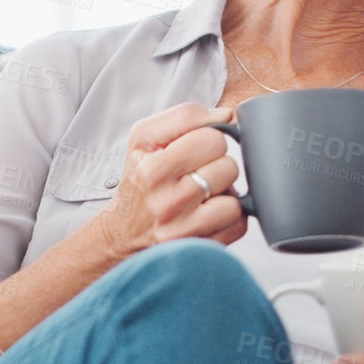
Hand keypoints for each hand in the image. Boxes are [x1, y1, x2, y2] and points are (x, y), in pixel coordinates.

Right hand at [94, 103, 246, 257]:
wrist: (124, 231)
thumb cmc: (140, 179)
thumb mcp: (145, 138)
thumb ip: (185, 117)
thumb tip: (229, 115)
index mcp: (152, 170)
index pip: (211, 138)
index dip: (209, 138)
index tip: (195, 148)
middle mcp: (166, 203)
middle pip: (228, 166)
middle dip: (217, 165)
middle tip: (198, 173)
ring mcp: (184, 230)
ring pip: (235, 199)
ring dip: (225, 193)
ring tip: (204, 194)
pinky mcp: (200, 248)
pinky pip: (239, 224)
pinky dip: (230, 217)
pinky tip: (210, 213)